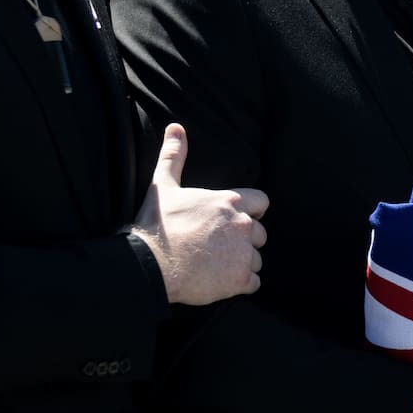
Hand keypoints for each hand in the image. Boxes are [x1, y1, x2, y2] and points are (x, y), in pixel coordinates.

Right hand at [132, 123, 267, 305]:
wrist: (150, 265)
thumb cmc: (157, 225)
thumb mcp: (163, 185)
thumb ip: (174, 156)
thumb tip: (176, 128)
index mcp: (230, 201)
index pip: (262, 202)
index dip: (250, 211)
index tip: (233, 219)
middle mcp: (242, 225)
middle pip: (260, 233)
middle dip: (244, 240)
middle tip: (219, 246)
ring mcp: (243, 253)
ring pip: (256, 259)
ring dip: (242, 263)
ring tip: (216, 265)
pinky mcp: (240, 279)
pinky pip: (254, 283)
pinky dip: (240, 284)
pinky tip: (220, 281)